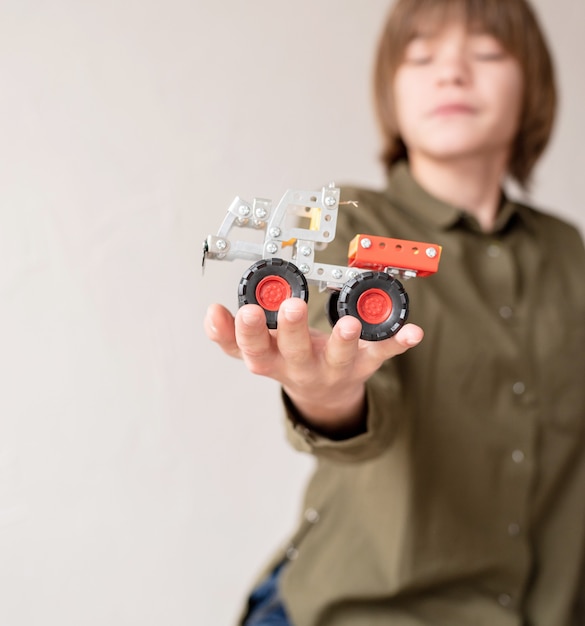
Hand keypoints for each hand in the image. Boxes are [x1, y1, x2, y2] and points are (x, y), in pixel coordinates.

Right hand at [204, 298, 422, 433]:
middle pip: (294, 353)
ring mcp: (334, 368)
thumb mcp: (257, 349)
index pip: (251, 350)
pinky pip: (383, 354)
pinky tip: (413, 331)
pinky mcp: (363, 364)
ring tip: (348, 325)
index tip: (239, 312)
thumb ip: (230, 334)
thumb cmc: (287, 359)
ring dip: (344, 342)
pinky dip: (399, 342)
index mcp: (271, 360)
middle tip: (292, 307)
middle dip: (293, 331)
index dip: (243, 334)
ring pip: (339, 358)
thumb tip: (211, 314)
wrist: (322, 393)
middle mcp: (301, 368)